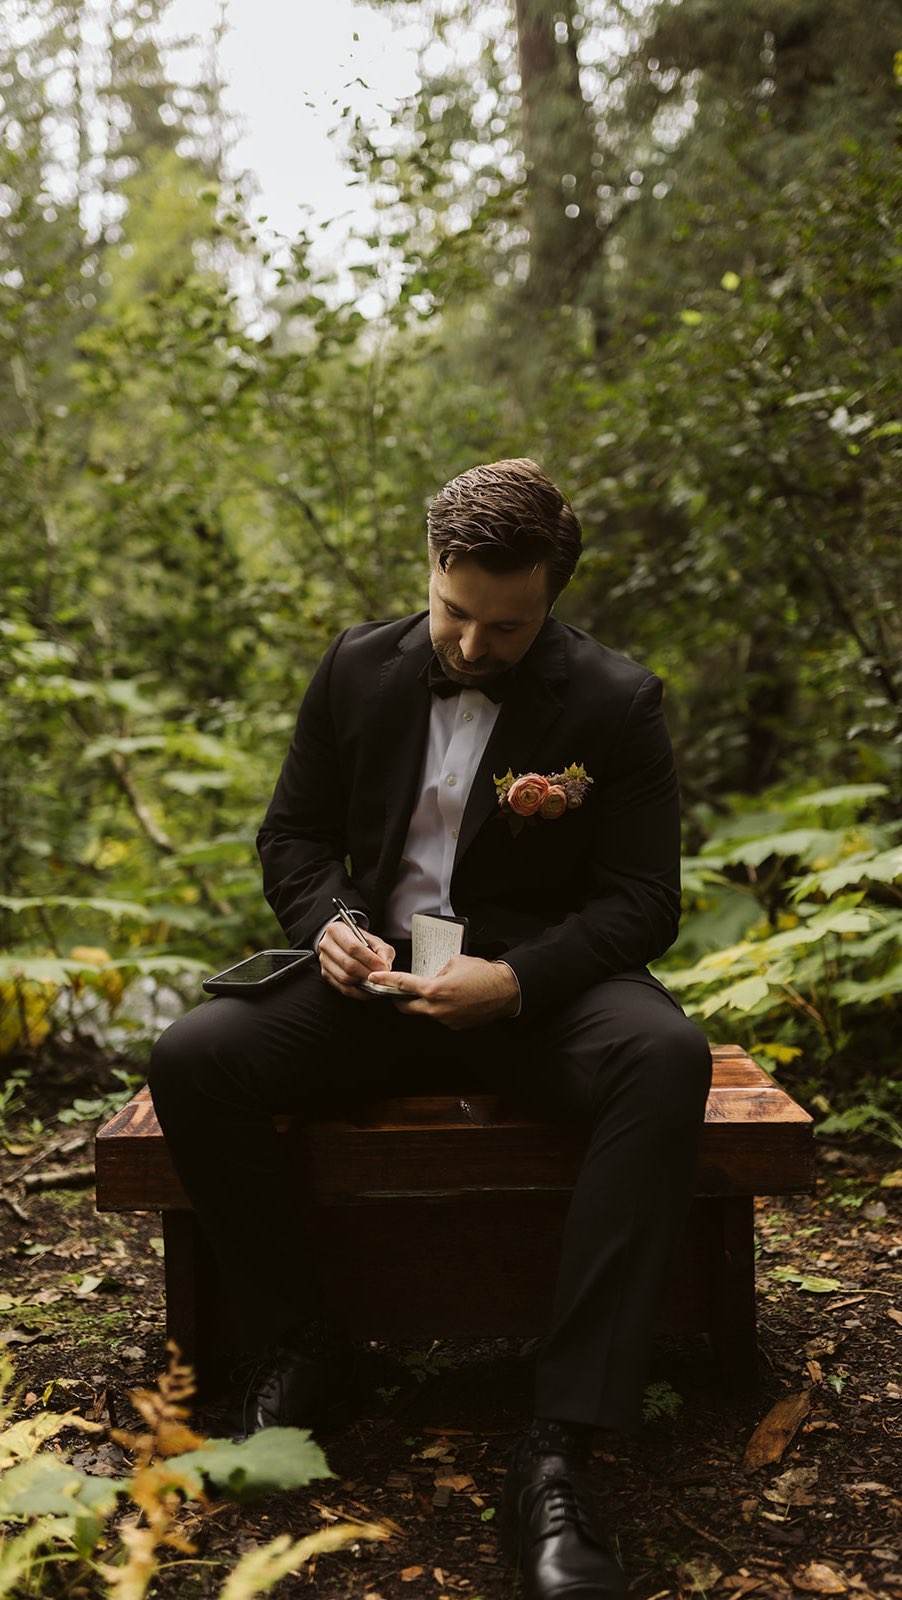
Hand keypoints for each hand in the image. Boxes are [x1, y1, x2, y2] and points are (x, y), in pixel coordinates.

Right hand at [318, 922, 395, 1000]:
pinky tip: (368, 989)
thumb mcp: (374, 940)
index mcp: (336, 930)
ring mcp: (324, 961)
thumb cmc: (360, 941)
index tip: (383, 967)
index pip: (353, 947)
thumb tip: (385, 968)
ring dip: (363, 982)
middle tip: (381, 977)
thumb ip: (382, 951)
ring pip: (345, 977)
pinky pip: (343, 988)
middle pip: (348, 964)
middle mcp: (326, 945)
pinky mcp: (326, 974)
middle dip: (367, 973)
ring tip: (375, 982)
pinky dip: (358, 992)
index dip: (370, 960)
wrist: (344, 942)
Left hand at [365, 956, 519, 1029]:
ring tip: (437, 990)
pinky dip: (439, 1008)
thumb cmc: (482, 974)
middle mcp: (436, 1008)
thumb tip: (429, 977)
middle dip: (399, 998)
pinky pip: (439, 1017)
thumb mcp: (454, 961)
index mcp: (434, 989)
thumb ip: (435, 971)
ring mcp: (445, 1019)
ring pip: (423, 1012)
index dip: (385, 981)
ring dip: (423, 1003)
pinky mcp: (454, 1026)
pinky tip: (451, 999)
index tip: (373, 979)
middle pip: (405, 1007)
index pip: (402, 985)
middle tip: (397, 990)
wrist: (505, 991)